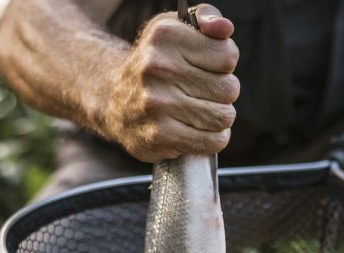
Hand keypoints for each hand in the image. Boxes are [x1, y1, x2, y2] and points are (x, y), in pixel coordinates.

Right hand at [101, 4, 239, 161]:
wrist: (114, 99)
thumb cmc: (157, 62)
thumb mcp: (176, 29)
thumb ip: (206, 18)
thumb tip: (224, 29)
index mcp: (166, 37)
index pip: (228, 56)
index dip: (225, 64)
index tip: (207, 65)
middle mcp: (158, 68)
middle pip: (229, 89)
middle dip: (223, 92)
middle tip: (202, 91)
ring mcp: (158, 104)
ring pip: (224, 117)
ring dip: (219, 116)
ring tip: (200, 109)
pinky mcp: (160, 136)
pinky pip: (213, 141)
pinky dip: (213, 138)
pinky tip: (197, 128)